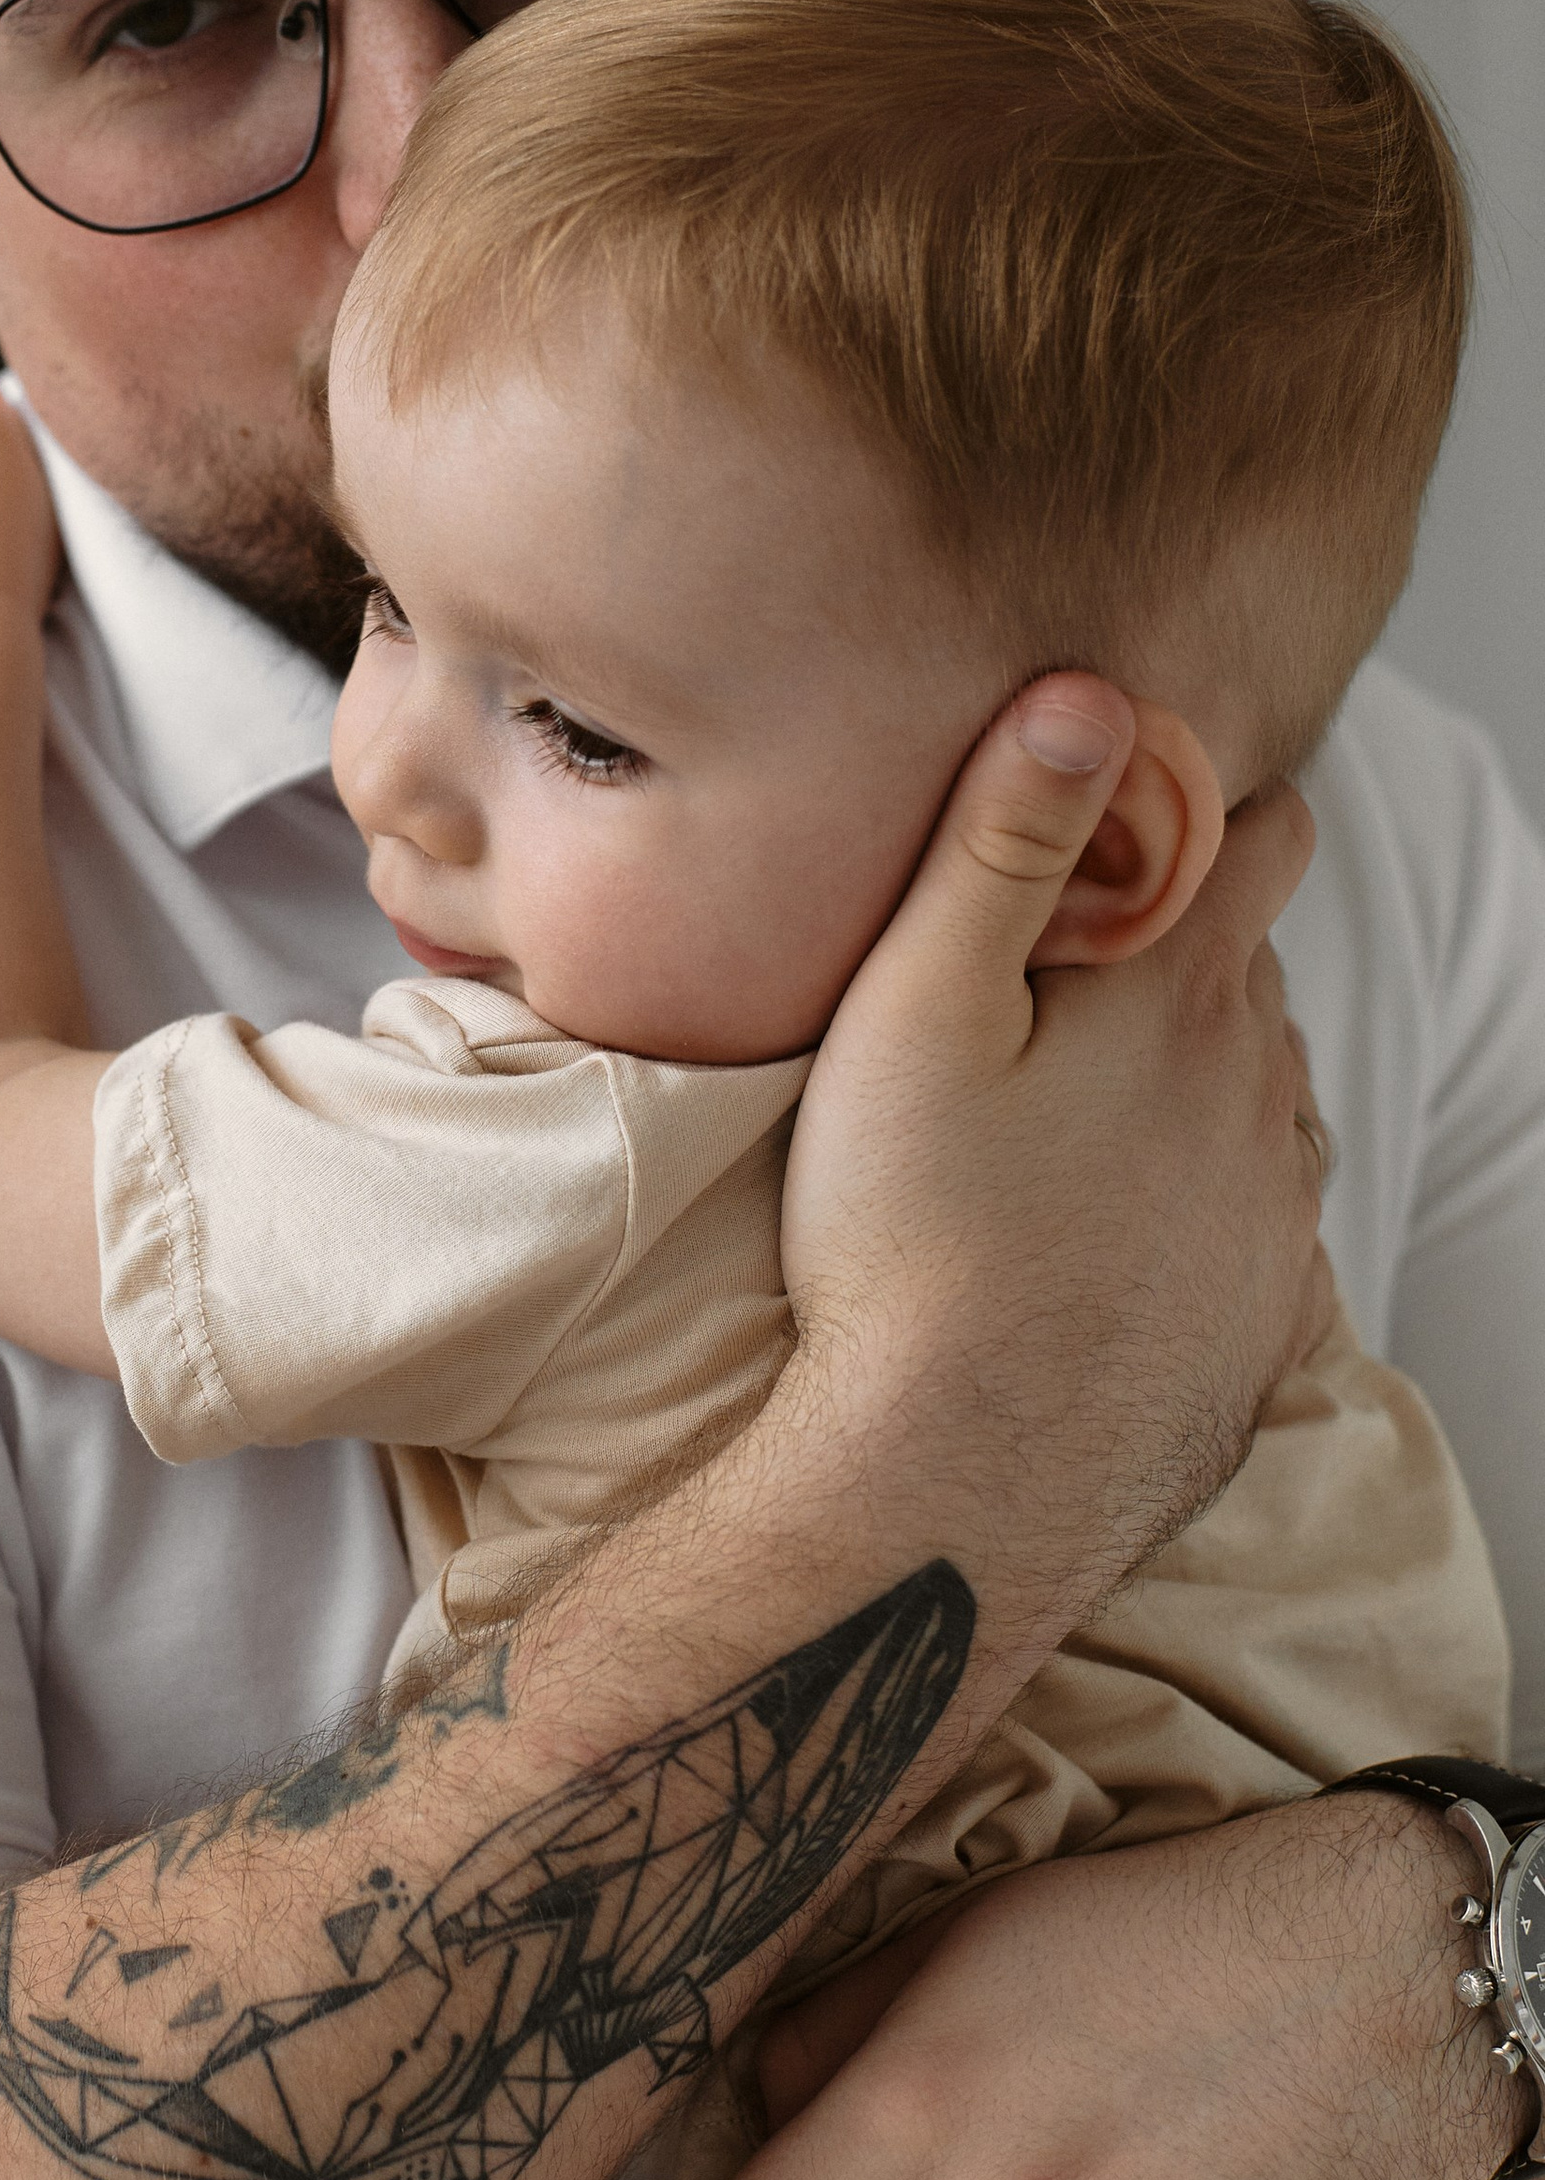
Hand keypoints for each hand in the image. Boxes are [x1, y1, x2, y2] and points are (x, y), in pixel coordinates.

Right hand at [778, 677, 1324, 1633]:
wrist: (955, 1484)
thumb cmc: (907, 1240)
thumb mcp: (918, 1012)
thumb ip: (1002, 842)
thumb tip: (1085, 694)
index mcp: (1186, 997)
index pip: (1265, 830)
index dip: (1185, 806)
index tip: (1088, 830)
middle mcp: (1262, 1092)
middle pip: (1250, 959)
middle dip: (1171, 939)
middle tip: (1035, 977)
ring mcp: (1273, 1212)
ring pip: (1254, 1084)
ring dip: (1182, 1069)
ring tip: (1050, 1109)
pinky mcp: (1259, 1314)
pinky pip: (1247, 1205)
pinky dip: (1190, 1185)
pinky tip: (1090, 1219)